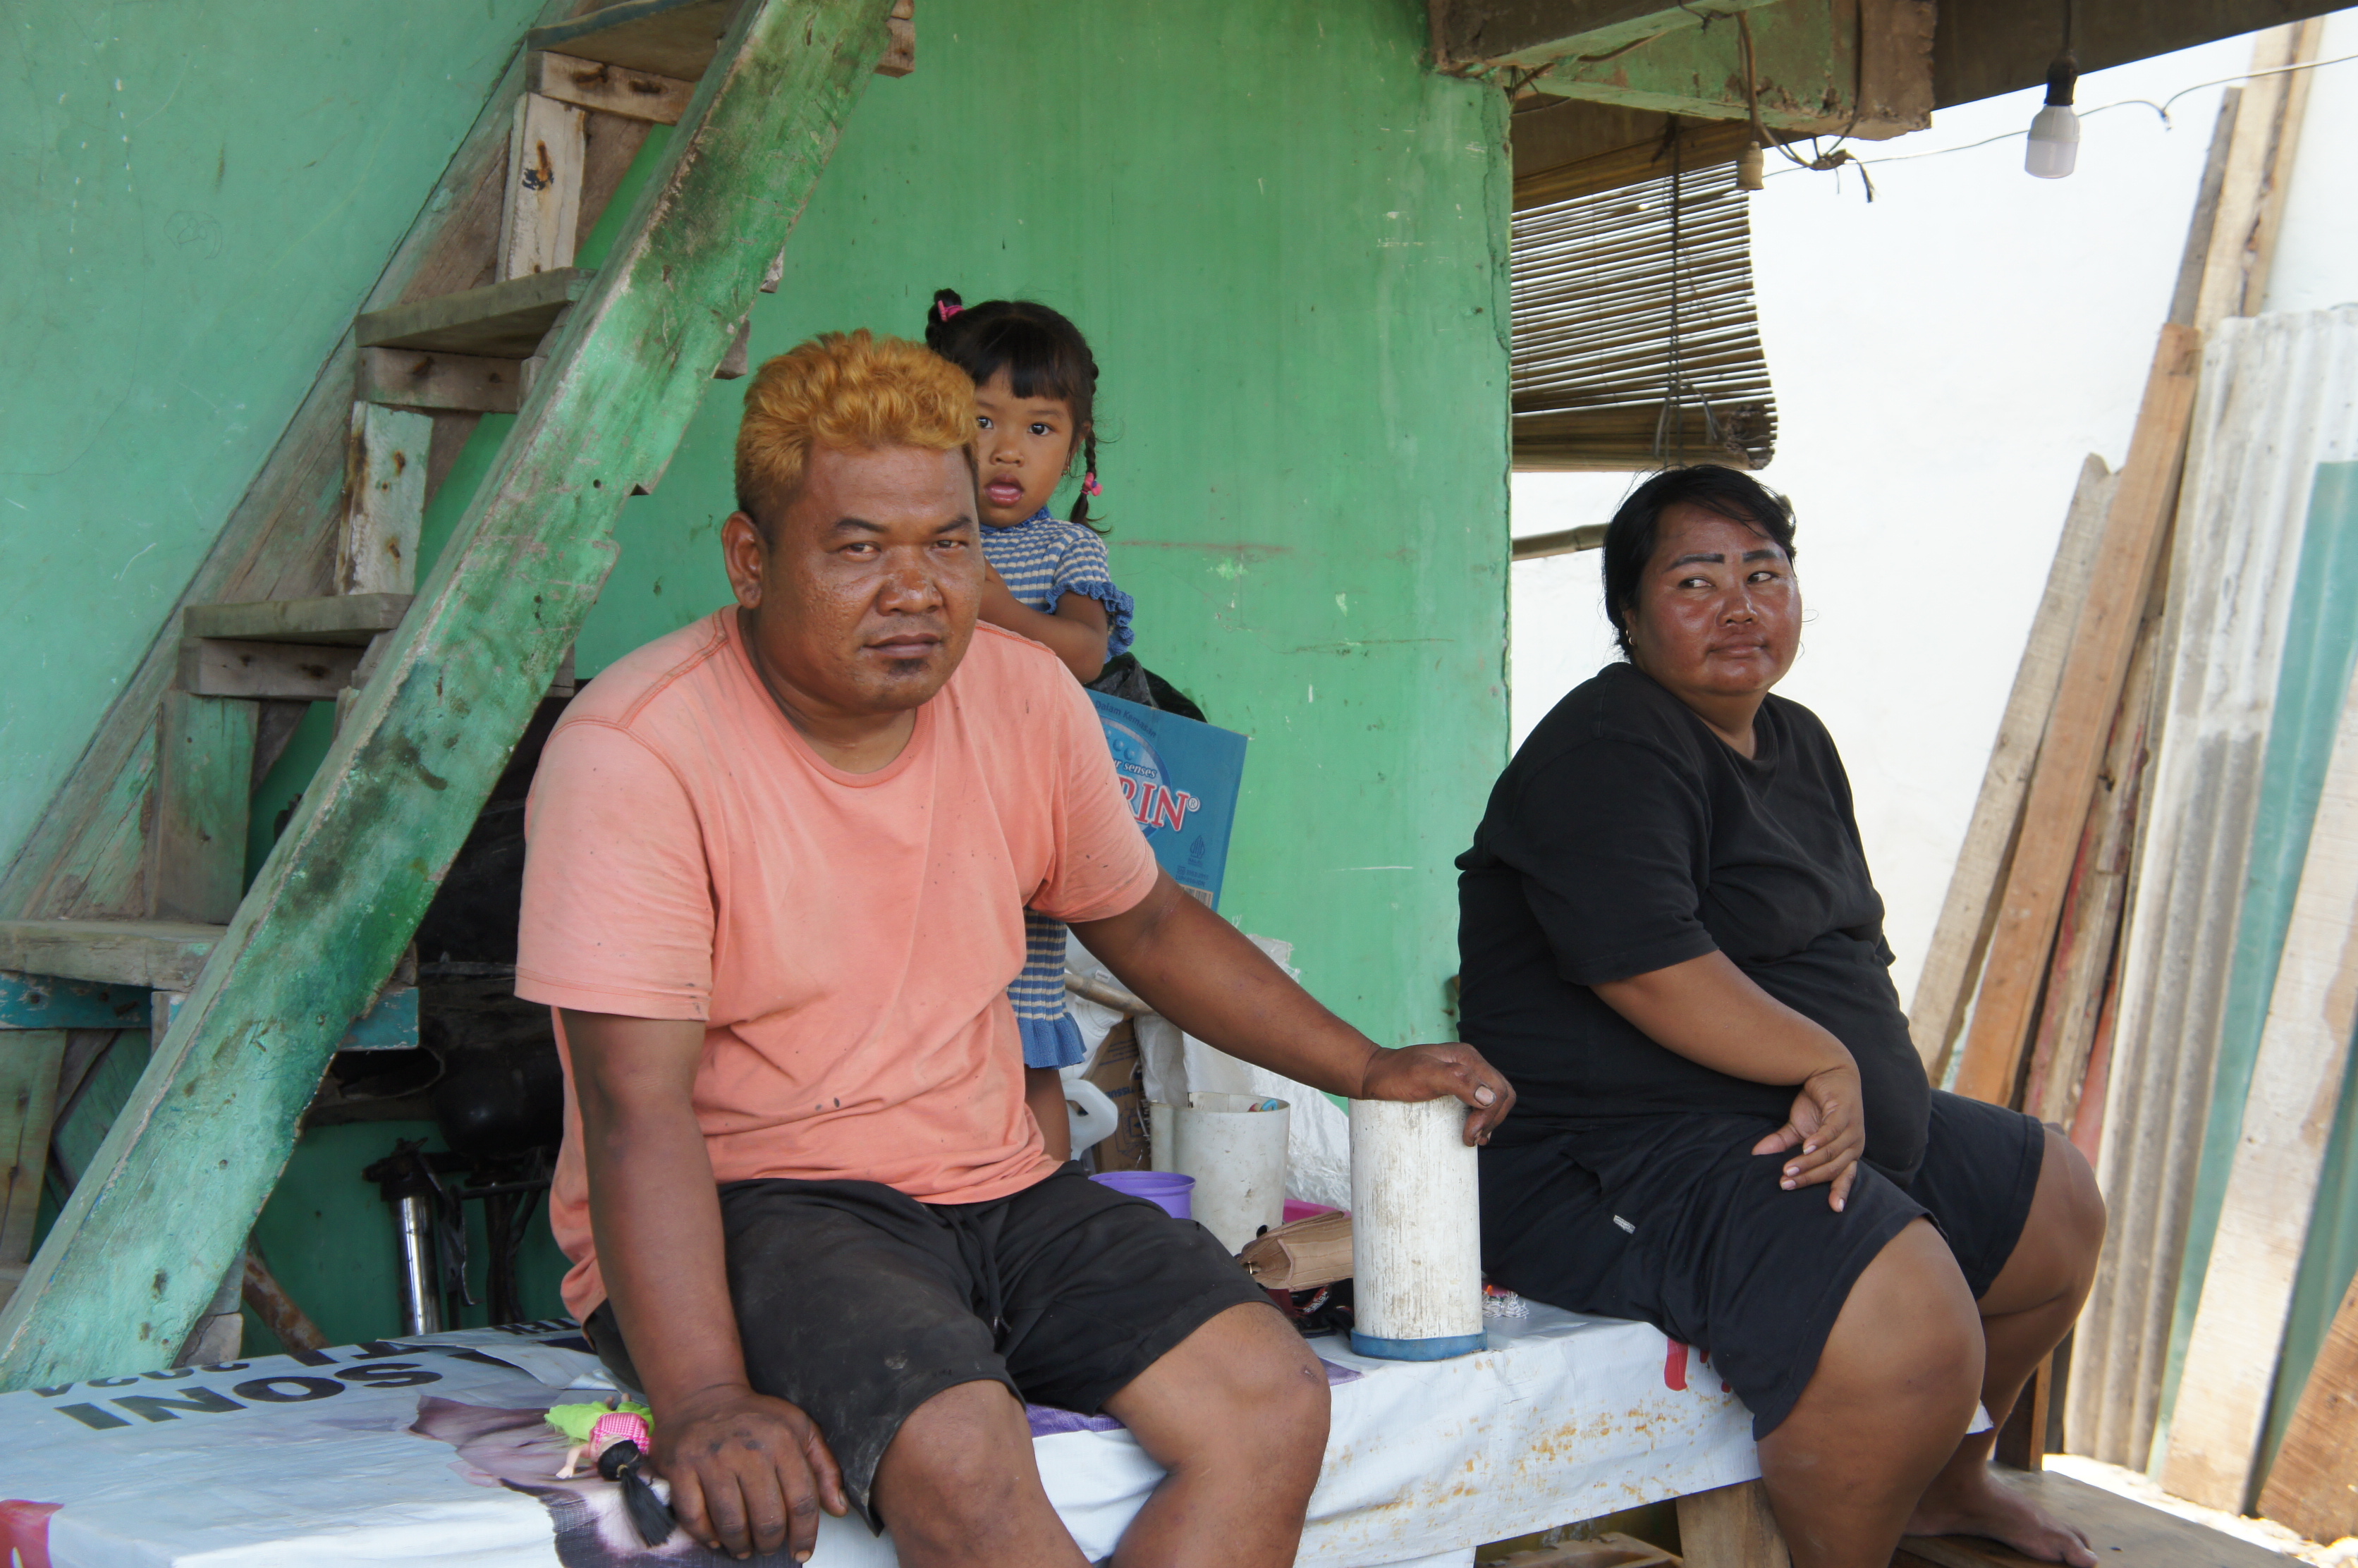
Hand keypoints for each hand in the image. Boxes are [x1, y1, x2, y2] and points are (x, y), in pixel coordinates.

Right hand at [648, 1384, 846, 1560]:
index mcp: (782, 1440)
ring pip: (732, 1523)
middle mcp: (749, 1449)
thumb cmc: (756, 1419)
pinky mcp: (681, 1467)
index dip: (805, 1534)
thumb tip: (839, 1508)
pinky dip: (706, 1535)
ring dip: (740, 1545)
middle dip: (771, 1544)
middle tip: (768, 1548)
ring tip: (744, 1548)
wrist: (702, 1396)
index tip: (801, 1552)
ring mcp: (712, 1459)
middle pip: (767, 1518)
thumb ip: (824, 1468)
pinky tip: (716, 1537)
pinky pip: (694, 1517)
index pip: (802, 1501)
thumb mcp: (800, 1429)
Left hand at [1356, 1042, 1515, 1144]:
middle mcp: (1469, 1064)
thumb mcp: (1423, 1075)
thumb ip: (1457, 1080)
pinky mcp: (1455, 1087)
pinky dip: (1482, 1118)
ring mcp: (1463, 1075)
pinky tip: (1473, 1131)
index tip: (1469, 1133)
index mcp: (1467, 1058)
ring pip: (1493, 1100)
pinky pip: (1480, 1102)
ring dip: (1489, 1121)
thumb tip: (1488, 1097)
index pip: (1498, 1089)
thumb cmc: (1395, 1074)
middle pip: (1501, 1094)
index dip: (1490, 1115)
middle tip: (1471, 1138)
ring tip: (1473, 1138)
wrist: (1373, 1074)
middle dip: (1492, 1119)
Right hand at [1751, 1062, 1864, 1210]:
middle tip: (1785, 1184)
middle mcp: (1854, 1144)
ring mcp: (1853, 1129)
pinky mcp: (1845, 1113)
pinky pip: (1833, 1131)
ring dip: (1809, 1163)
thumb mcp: (1799, 1127)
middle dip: (1808, 1179)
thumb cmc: (1819, 1103)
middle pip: (1832, 1169)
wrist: (1831, 1071)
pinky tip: (1806, 1147)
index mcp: (1848, 1152)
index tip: (1833, 1209)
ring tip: (1788, 1169)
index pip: (1845, 1176)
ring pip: (1831, 1154)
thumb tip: (1756, 1154)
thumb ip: (1783, 1143)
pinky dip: (1820, 1141)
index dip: (1840, 1192)